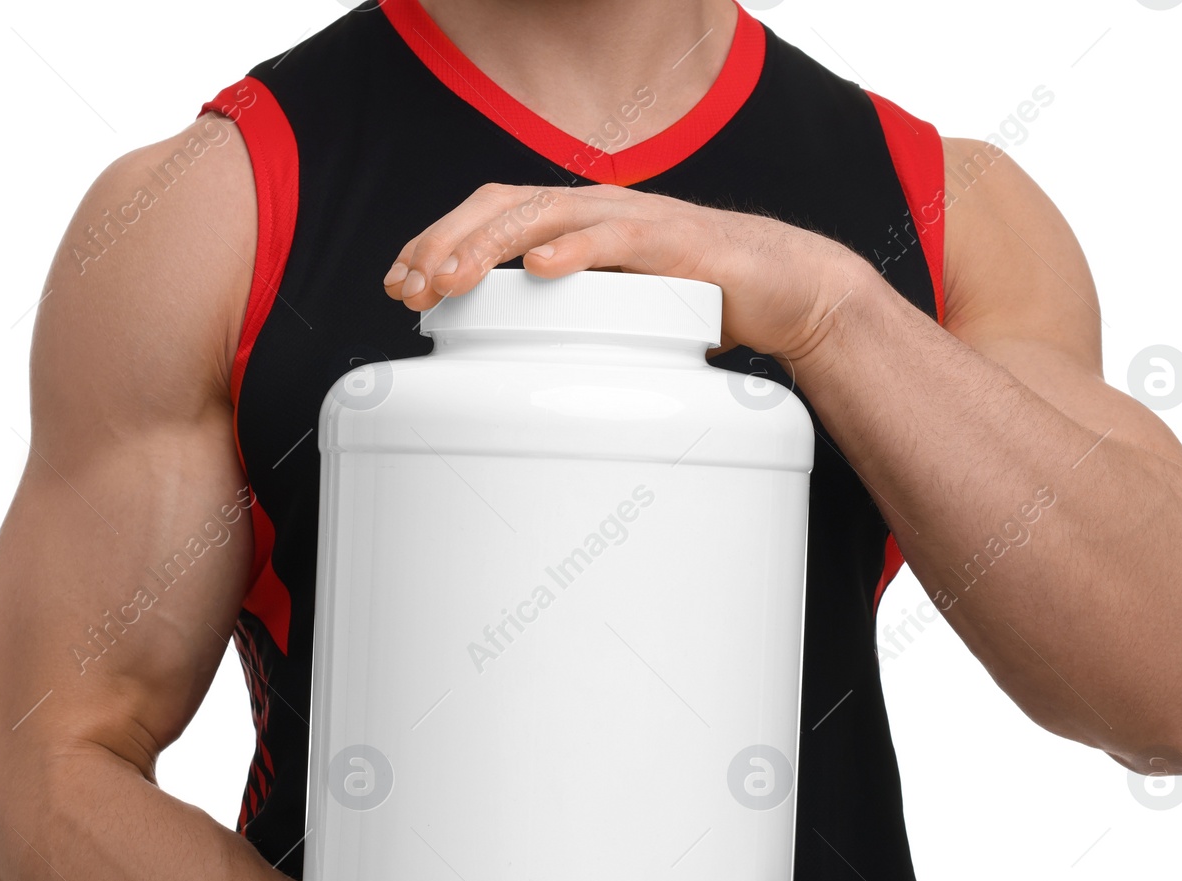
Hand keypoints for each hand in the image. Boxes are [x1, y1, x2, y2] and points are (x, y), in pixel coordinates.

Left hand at [382, 183, 868, 364]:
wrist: (782, 287)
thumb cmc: (695, 303)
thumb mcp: (614, 316)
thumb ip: (565, 327)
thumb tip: (507, 372)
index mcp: (572, 221)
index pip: (486, 215)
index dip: (437, 242)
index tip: (399, 285)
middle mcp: (593, 208)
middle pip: (498, 206)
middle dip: (443, 244)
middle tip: (408, 287)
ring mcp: (630, 219)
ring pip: (541, 215)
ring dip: (487, 246)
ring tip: (449, 279)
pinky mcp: (671, 242)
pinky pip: (613, 238)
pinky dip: (573, 249)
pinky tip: (538, 268)